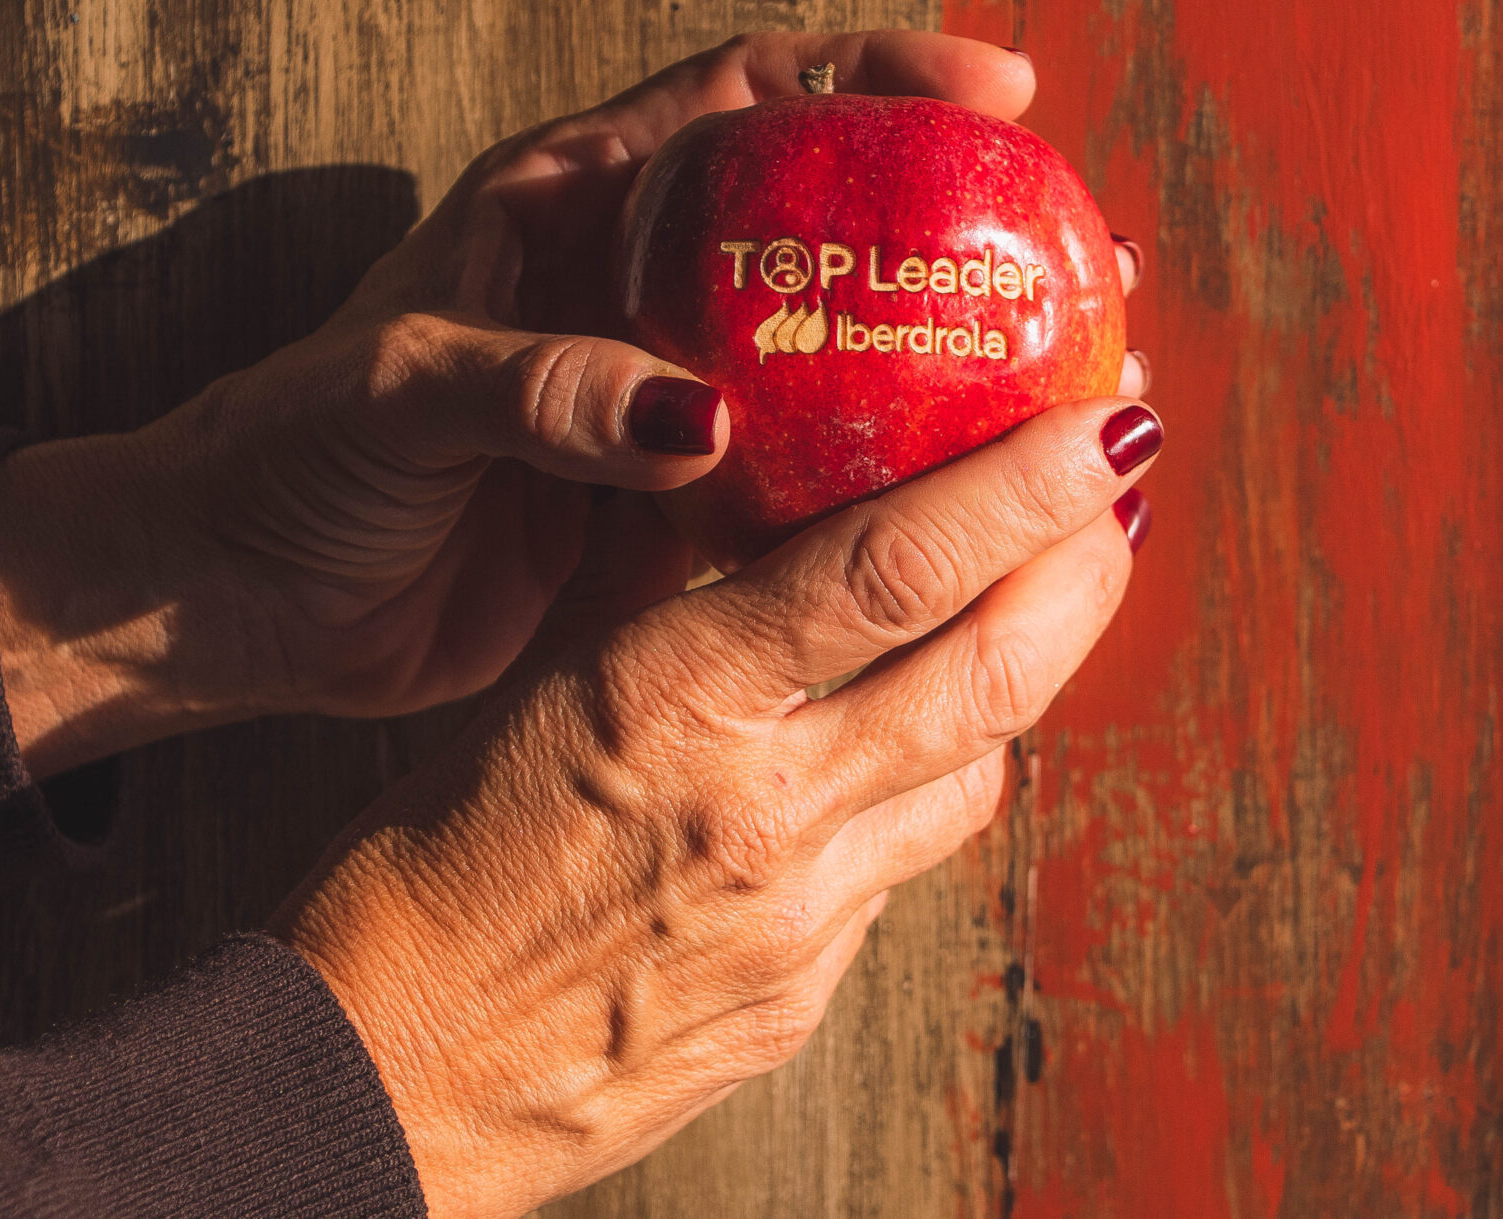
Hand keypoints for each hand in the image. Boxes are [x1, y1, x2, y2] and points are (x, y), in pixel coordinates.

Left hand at [0, 31, 1148, 775]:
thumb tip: (700, 420)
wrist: (225, 600)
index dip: (874, 72)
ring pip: (834, 362)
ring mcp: (659, 399)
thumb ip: (537, 391)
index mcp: (570, 201)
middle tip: (1080, 254)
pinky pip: (797, 489)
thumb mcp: (395, 396)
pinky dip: (881, 494)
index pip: (749, 94)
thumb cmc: (281, 459)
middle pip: (830, 223)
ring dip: (946, 368)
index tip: (998, 92)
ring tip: (1073, 378)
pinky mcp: (661, 515)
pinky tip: (976, 515)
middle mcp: (635, 283)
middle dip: (959, 225)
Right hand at [272, 394, 1163, 1218]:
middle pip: (992, 673)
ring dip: (1018, 679)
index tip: (1112, 419)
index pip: (893, 569)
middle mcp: (764, 813)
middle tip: (1128, 492)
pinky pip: (900, 870)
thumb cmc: (416, 877)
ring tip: (1035, 600)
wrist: (374, 1083)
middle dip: (1085, 570)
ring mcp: (800, 923)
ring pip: (971, 773)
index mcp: (674, 704)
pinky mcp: (803, 1000)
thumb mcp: (530, 688)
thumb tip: (718, 463)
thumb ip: (648, 580)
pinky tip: (897, 750)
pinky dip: (920, 791)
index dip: (1025, 487)